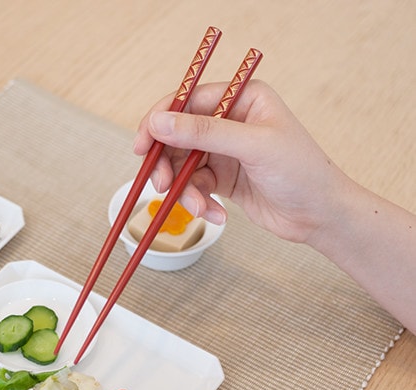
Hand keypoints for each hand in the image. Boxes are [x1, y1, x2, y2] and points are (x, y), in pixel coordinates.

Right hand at [133, 80, 352, 244]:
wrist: (322, 216)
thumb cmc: (302, 172)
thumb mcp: (252, 147)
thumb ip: (204, 132)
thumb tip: (159, 122)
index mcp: (241, 98)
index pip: (187, 100)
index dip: (160, 120)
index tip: (142, 145)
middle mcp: (230, 120)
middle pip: (178, 135)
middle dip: (167, 164)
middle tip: (160, 185)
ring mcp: (225, 149)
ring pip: (182, 165)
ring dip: (185, 189)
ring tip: (199, 208)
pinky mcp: (222, 176)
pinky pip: (194, 185)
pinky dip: (199, 201)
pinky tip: (216, 215)